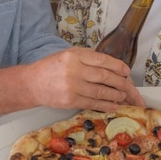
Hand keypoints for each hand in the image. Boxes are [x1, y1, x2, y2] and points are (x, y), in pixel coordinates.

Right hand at [27, 46, 144, 111]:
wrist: (32, 83)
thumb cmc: (51, 67)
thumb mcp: (68, 54)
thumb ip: (87, 56)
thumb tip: (110, 63)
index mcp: (75, 55)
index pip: (102, 60)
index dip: (117, 66)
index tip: (126, 71)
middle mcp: (74, 70)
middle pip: (105, 77)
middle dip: (120, 82)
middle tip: (128, 85)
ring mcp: (72, 87)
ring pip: (101, 92)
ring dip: (116, 95)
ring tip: (123, 95)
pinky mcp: (70, 101)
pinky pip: (93, 103)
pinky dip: (106, 105)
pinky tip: (114, 105)